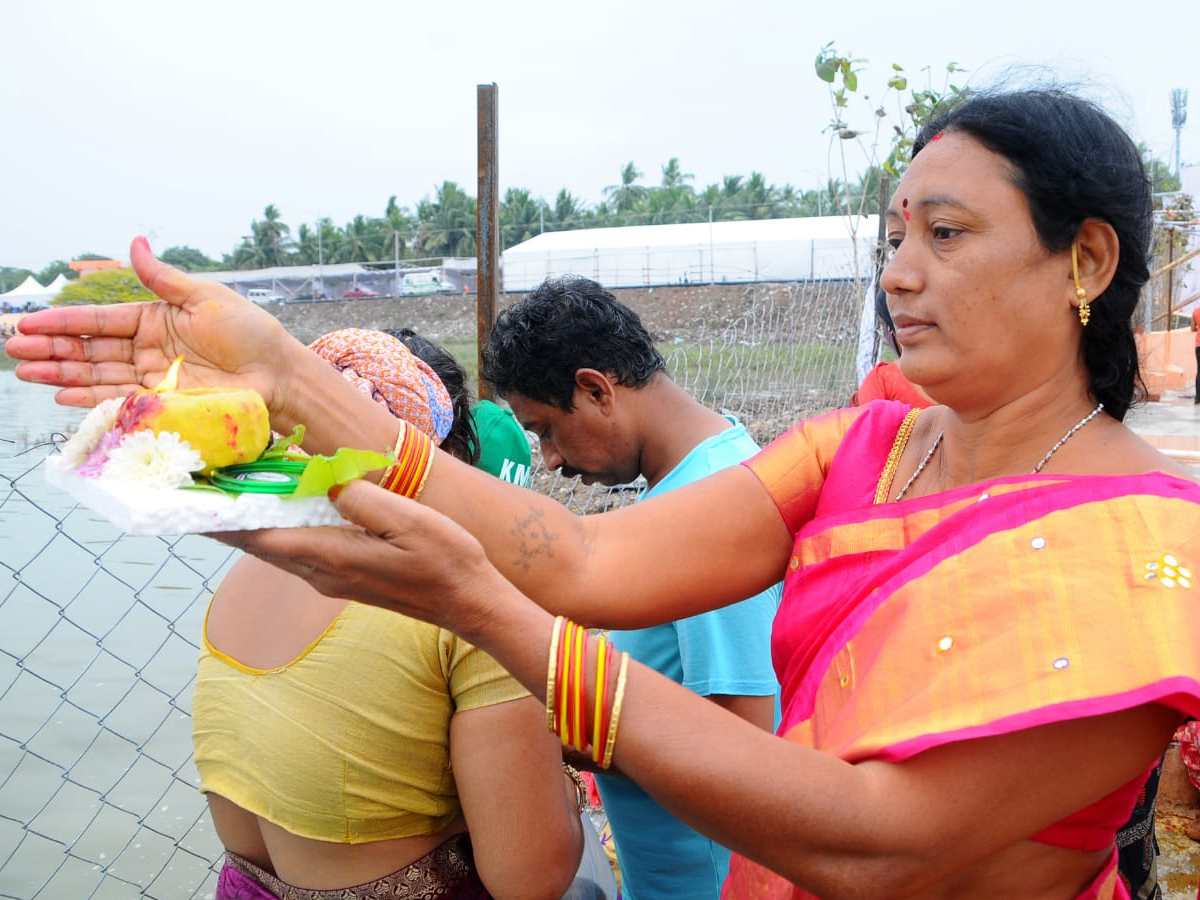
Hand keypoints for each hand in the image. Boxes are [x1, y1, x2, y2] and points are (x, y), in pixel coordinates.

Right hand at [5, 236, 294, 410]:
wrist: (277, 373)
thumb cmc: (249, 331)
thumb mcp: (204, 298)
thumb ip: (162, 278)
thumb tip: (134, 242)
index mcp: (152, 320)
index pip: (98, 321)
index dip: (63, 322)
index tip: (29, 324)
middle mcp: (146, 349)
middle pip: (89, 349)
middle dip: (50, 350)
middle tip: (13, 350)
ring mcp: (151, 378)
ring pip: (96, 376)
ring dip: (61, 375)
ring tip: (25, 372)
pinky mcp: (162, 403)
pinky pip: (119, 400)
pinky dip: (90, 399)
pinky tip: (61, 397)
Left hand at [216, 480, 501, 637]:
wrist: (469, 603)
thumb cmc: (446, 560)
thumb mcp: (410, 521)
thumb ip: (363, 500)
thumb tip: (329, 481)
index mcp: (330, 556)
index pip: (259, 534)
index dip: (220, 515)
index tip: (188, 496)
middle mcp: (320, 573)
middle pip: (256, 543)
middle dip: (223, 517)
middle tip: (192, 485)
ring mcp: (329, 580)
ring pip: (273, 547)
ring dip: (246, 523)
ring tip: (221, 493)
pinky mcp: (342, 579)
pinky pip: (294, 551)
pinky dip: (274, 529)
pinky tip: (274, 509)